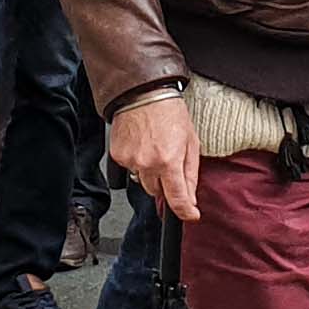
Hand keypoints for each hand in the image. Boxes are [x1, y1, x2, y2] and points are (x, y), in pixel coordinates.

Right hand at [111, 94, 201, 221]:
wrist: (143, 94)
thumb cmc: (170, 113)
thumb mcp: (191, 142)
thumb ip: (191, 173)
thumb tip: (190, 197)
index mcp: (169, 161)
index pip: (176, 198)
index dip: (185, 211)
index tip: (190, 215)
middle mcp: (148, 164)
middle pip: (157, 192)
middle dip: (165, 184)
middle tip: (169, 163)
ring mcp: (130, 161)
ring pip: (142, 182)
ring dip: (150, 173)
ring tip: (155, 149)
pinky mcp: (118, 156)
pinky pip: (129, 170)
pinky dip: (137, 162)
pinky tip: (142, 145)